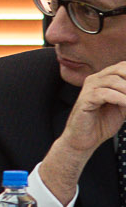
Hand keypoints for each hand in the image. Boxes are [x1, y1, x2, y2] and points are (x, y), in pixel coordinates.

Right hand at [41, 62, 125, 203]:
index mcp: (104, 79)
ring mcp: (88, 89)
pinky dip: (120, 99)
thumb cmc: (102, 123)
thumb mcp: (123, 106)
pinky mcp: (85, 100)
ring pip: (113, 81)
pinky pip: (105, 94)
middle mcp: (95, 80)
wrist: (84, 140)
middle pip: (119, 70)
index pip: (123, 66)